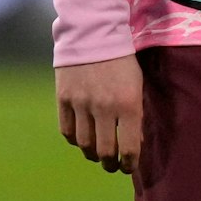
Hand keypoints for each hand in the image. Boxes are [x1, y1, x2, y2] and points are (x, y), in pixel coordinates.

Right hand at [55, 54, 143, 174]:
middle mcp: (104, 108)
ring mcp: (81, 104)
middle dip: (110, 164)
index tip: (129, 167)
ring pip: (84, 144)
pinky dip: (74, 140)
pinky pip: (67, 131)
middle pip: (104, 151)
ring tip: (98, 155)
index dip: (129, 163)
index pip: (129, 147)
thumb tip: (135, 141)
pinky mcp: (63, 99)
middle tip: (113, 165)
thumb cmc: (122, 60)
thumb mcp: (137, 84)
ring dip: (92, 154)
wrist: (94, 33)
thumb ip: (136, 112)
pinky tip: (82, 139)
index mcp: (128, 104)